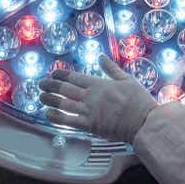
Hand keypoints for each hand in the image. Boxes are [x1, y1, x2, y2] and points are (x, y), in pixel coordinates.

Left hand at [38, 55, 156, 142]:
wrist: (144, 121)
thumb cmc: (138, 101)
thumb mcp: (127, 79)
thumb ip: (111, 68)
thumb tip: (100, 57)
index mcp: (99, 84)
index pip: (75, 77)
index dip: (61, 75)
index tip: (53, 74)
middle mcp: (91, 96)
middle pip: (65, 89)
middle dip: (51, 86)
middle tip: (41, 84)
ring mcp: (89, 111)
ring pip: (64, 104)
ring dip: (50, 100)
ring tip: (41, 97)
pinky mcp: (90, 126)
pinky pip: (69, 121)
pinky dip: (57, 117)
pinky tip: (48, 114)